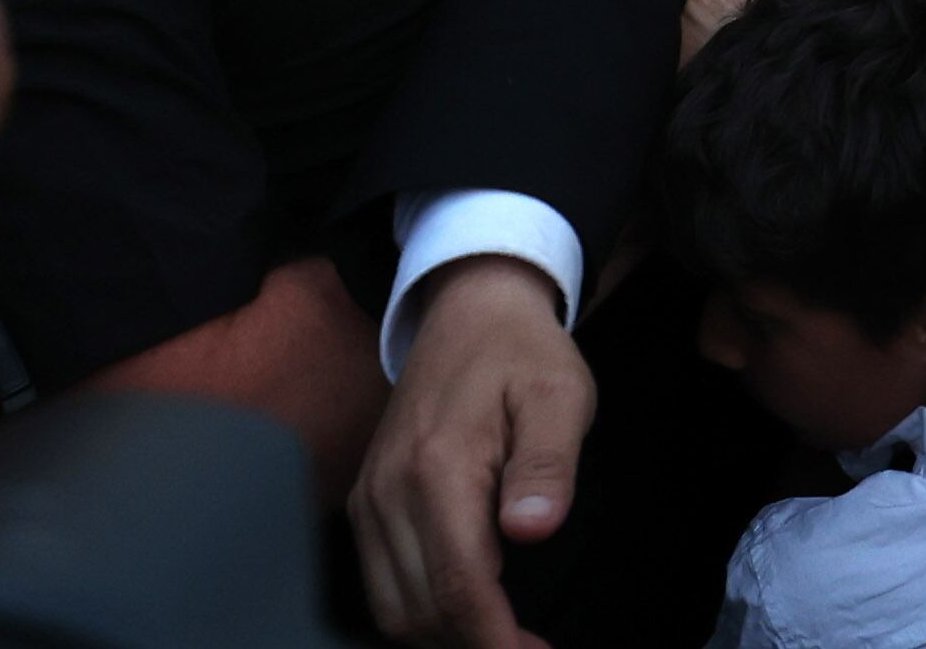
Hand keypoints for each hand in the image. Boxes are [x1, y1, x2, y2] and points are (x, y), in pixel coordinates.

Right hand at [350, 259, 586, 648]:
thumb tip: (534, 528)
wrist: (469, 309)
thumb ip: (548, 463)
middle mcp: (389, 490)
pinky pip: (381, 584)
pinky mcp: (366, 503)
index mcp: (437, 466)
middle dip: (475, 644)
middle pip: (420, 611)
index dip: (497, 640)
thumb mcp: (559, 393)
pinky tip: (469, 610)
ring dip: (446, 635)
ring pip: (393, 610)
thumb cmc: (521, 353)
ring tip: (505, 635)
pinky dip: (420, 614)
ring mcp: (370, 499)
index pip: (458, 585)